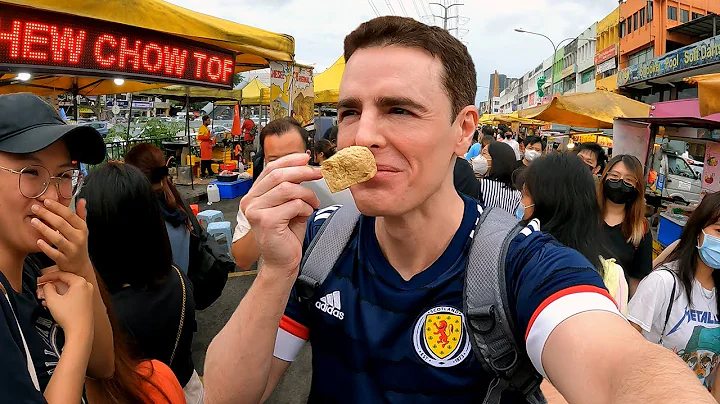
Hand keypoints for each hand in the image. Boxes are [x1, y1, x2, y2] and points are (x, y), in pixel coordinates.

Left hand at [30, 199, 92, 277]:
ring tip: (33, 221)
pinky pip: (54, 253)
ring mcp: (72, 250)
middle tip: (35, 208)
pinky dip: (46, 247)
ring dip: (44, 229)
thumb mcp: (82, 229)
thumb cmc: (78, 244)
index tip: (46, 201)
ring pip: (57, 238)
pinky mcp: (64, 260)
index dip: (57, 207)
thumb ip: (80, 215)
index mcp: (82, 228)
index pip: (69, 215)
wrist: (79, 266)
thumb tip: (81, 200)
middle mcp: (78, 238)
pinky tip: (38, 241)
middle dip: (47, 214)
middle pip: (61, 224)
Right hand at [38, 271, 94, 338]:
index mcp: (80, 283)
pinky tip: (51, 303)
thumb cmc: (70, 317)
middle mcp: (86, 287)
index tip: (40, 280)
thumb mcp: (53, 300)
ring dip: (55, 292)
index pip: (62, 274)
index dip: (48, 276)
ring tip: (44, 296)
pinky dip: (61, 298)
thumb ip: (47, 288)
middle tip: (41, 287)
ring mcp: (87, 295)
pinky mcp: (86, 302)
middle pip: (65, 282)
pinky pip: (71, 296)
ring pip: (67, 289)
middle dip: (51, 285)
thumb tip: (48, 285)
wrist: (80, 331)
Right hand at [241, 153, 321, 276]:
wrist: (281, 263)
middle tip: (319, 173)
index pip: (270, 169)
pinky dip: (305, 208)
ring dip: (307, 194)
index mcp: (254, 195)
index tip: (306, 158)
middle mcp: (250, 201)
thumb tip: (306, 168)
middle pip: (278, 175)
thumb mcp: (289, 206)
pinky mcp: (266, 221)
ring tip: (314, 203)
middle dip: (302, 171)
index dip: (290, 160)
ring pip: (287, 189)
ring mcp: (256, 211)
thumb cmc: (285, 236)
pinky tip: (306, 214)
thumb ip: (292, 188)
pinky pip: (293, 205)